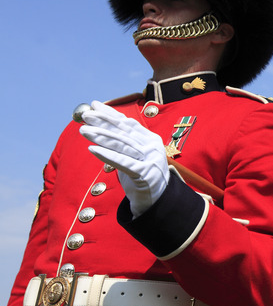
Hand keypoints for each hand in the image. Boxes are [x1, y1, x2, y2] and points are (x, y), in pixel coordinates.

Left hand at [79, 101, 169, 217]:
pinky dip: (107, 155)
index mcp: (151, 139)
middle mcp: (152, 147)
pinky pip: (123, 163)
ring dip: (101, 136)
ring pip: (122, 145)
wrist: (156, 200)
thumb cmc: (141, 175)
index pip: (128, 123)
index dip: (111, 113)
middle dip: (103, 122)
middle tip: (85, 115)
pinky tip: (93, 149)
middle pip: (124, 132)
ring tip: (83, 130)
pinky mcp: (144, 174)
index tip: (94, 105)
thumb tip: (103, 124)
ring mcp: (149, 160)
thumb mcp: (135, 155)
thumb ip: (124, 141)